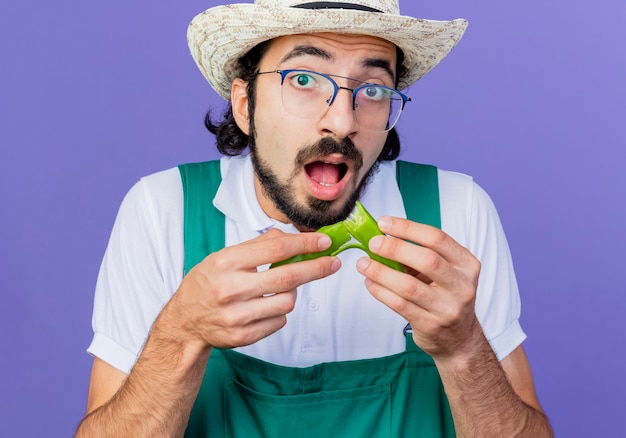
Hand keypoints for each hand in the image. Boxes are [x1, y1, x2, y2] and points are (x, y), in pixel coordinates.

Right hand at [160, 229, 340, 349]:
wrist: (184, 322)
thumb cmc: (208, 283)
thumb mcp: (224, 256)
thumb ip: (257, 246)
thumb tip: (293, 236)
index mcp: (226, 262)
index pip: (275, 249)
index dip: (305, 244)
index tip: (323, 242)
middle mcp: (231, 289)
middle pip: (288, 277)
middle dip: (317, 268)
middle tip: (332, 263)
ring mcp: (237, 315)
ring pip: (288, 301)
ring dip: (292, 292)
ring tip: (281, 288)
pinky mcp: (243, 336)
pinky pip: (279, 320)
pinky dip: (279, 311)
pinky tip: (265, 306)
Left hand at [356, 216, 482, 360]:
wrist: (459, 338)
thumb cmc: (445, 296)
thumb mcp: (444, 272)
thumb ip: (420, 254)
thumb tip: (383, 235)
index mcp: (467, 264)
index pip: (437, 238)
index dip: (408, 228)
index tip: (384, 223)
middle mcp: (462, 286)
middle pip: (427, 260)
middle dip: (395, 248)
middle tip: (373, 243)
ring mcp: (448, 308)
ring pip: (409, 286)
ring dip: (381, 272)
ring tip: (363, 264)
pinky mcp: (431, 325)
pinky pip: (400, 305)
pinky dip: (380, 291)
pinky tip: (370, 282)